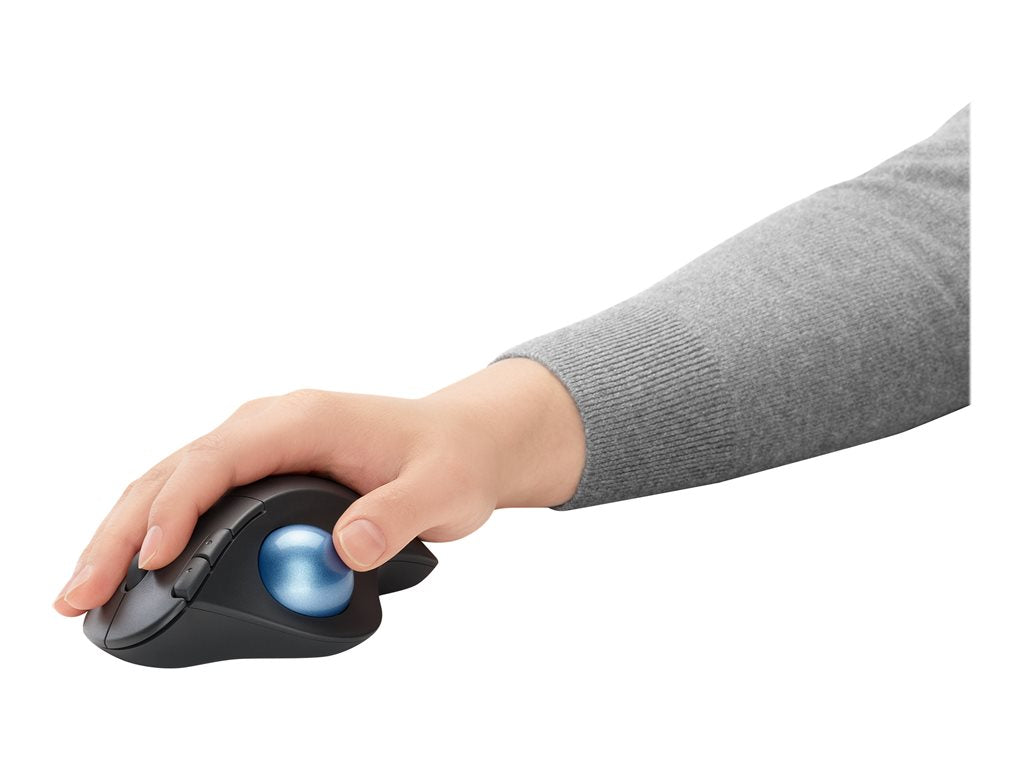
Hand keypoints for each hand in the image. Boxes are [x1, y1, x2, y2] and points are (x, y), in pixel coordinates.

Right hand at [53, 358, 585, 615]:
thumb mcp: (443, 489)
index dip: (177, 508)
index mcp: (304, 420)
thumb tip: (345, 548)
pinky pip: (193, 495)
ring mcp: (261, 447)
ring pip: (171, 482)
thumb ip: (397, 516)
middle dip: (120, 531)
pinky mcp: (261, 472)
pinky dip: (153, 528)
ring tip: (83, 590)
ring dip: (123, 533)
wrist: (466, 442)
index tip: (151, 558)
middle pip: (174, 472)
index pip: (218, 459)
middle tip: (77, 593)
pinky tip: (133, 566)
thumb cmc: (452, 456)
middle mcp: (270, 426)